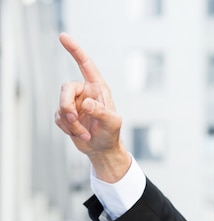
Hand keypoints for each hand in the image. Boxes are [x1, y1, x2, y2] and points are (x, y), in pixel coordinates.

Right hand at [55, 32, 129, 181]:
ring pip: (61, 106)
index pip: (86, 65)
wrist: (103, 149)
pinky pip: (58, 118)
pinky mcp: (66, 115)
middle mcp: (85, 92)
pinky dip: (68, 129)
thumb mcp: (112, 123)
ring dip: (71, 123)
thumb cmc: (111, 133)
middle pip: (65, 88)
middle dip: (66, 105)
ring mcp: (74, 103)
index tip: (63, 36)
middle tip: (73, 118)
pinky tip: (80, 135)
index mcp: (98, 88)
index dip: (75, 50)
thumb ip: (101, 112)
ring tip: (85, 134)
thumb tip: (86, 103)